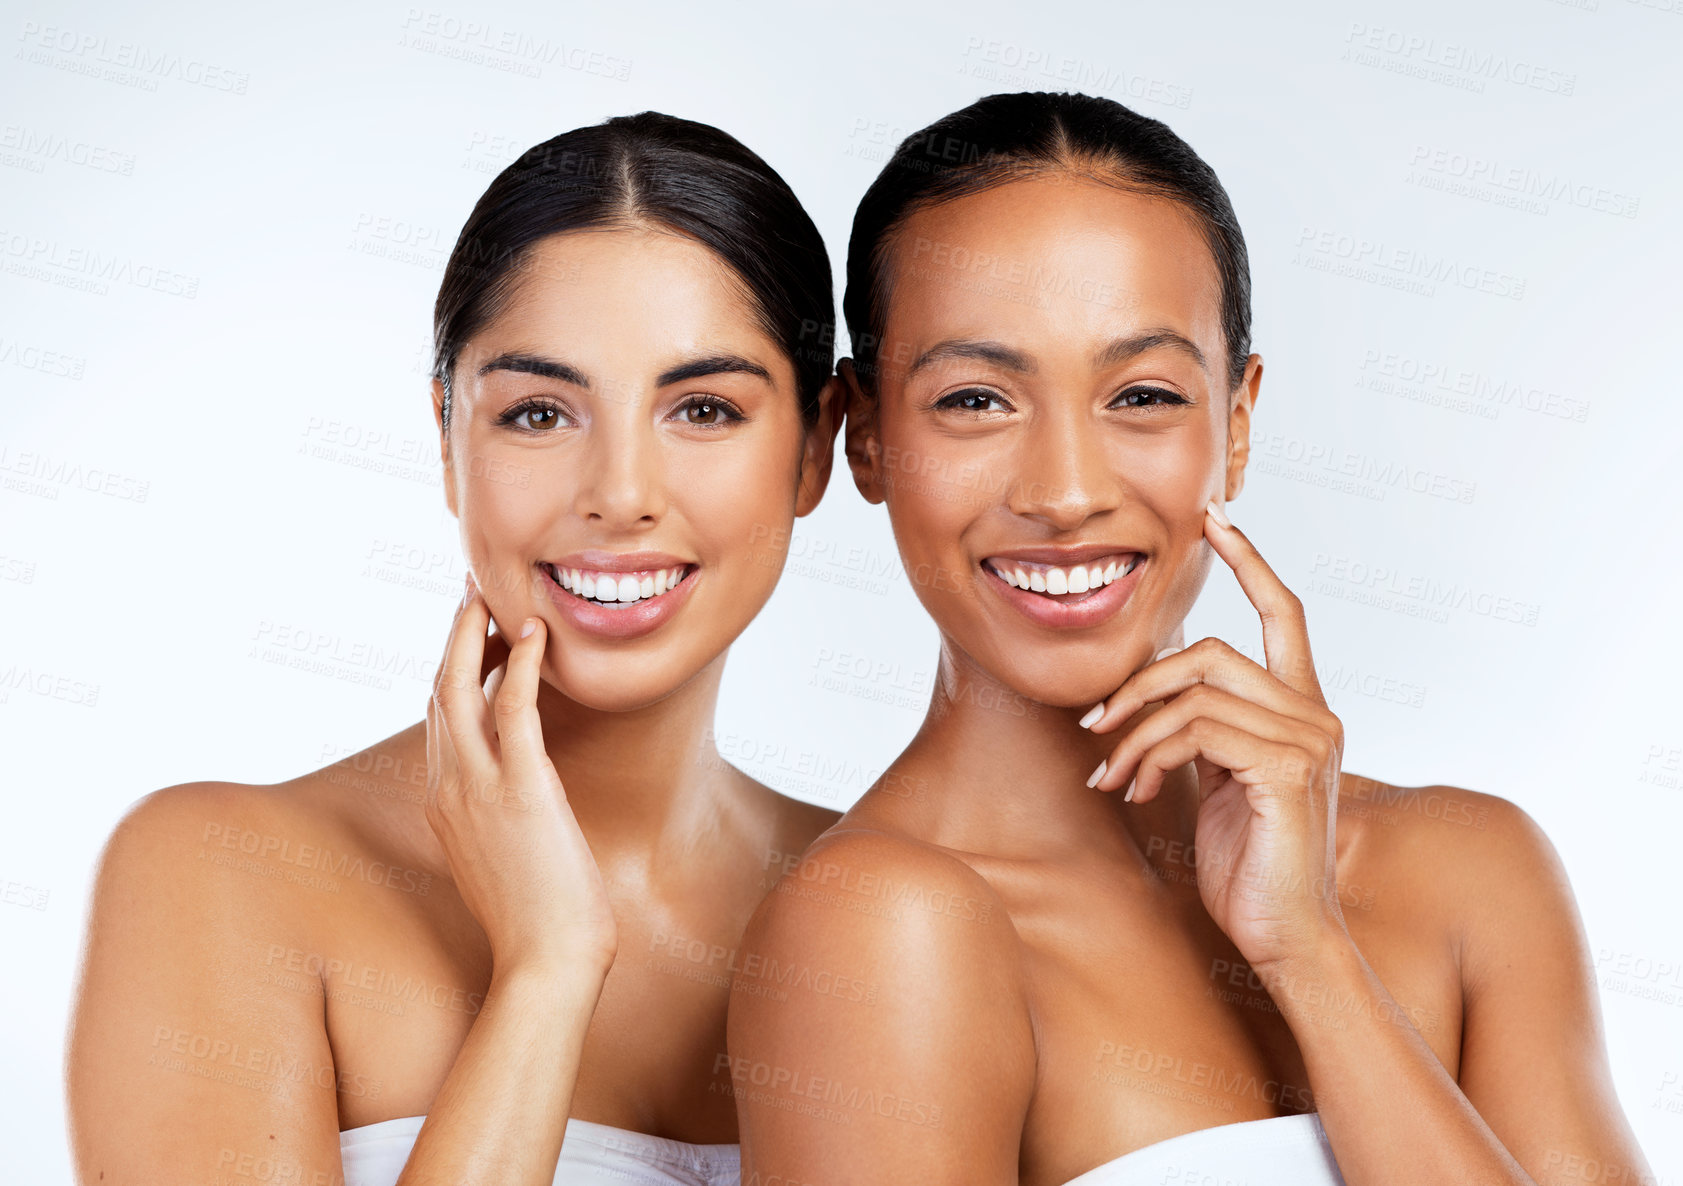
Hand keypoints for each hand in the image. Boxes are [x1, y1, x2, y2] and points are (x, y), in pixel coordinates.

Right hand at [425, 572, 617, 978]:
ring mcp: (477, 787)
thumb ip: (499, 824)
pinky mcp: (520, 788)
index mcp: (444, 806)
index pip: (437, 722)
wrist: (548, 964)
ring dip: (474, 634)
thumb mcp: (505, 862)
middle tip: (470, 594)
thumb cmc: (540, 924)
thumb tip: (518, 805)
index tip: (470, 635)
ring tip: (492, 595)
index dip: (451, 672)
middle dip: (452, 639)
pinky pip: (511, 707)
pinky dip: (520, 661)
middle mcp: (448, 789)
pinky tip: (534, 631)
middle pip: (437, 693)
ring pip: (459, 688)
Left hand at [1083, 500, 1348, 972]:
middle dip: (1141, 682)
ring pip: (1195, 693)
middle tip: (1094, 723)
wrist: (1285, 936)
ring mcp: (1308, 741)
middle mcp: (1315, 714)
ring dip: (1134, 731)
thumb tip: (1148, 700)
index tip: (1215, 518)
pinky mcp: (1288, 771)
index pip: (1283, 613)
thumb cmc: (1248, 863)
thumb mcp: (1219, 780)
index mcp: (1301, 708)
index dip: (1250, 561)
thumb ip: (1203, 730)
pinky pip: (1197, 731)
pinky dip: (1150, 754)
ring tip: (1109, 775)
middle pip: (1214, 652)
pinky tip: (1135, 790)